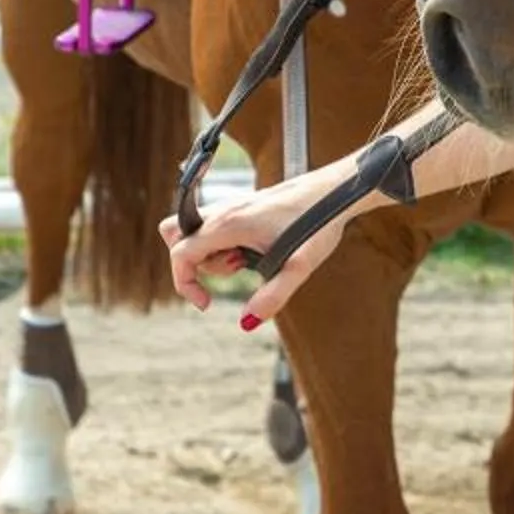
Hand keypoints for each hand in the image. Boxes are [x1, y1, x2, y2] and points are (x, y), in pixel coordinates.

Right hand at [158, 165, 355, 327]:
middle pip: (176, 236)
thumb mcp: (299, 268)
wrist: (337, 191)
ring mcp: (232, 205)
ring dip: (214, 255)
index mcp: (230, 222)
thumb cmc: (319, 223)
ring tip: (251, 260)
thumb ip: (272, 297)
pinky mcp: (242, 206)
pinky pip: (215, 228)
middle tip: (234, 270)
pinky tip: (255, 250)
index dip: (185, 283)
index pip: (180, 252)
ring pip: (196, 233)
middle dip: (196, 264)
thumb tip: (247, 323)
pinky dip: (224, 245)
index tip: (207, 304)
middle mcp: (225, 209)